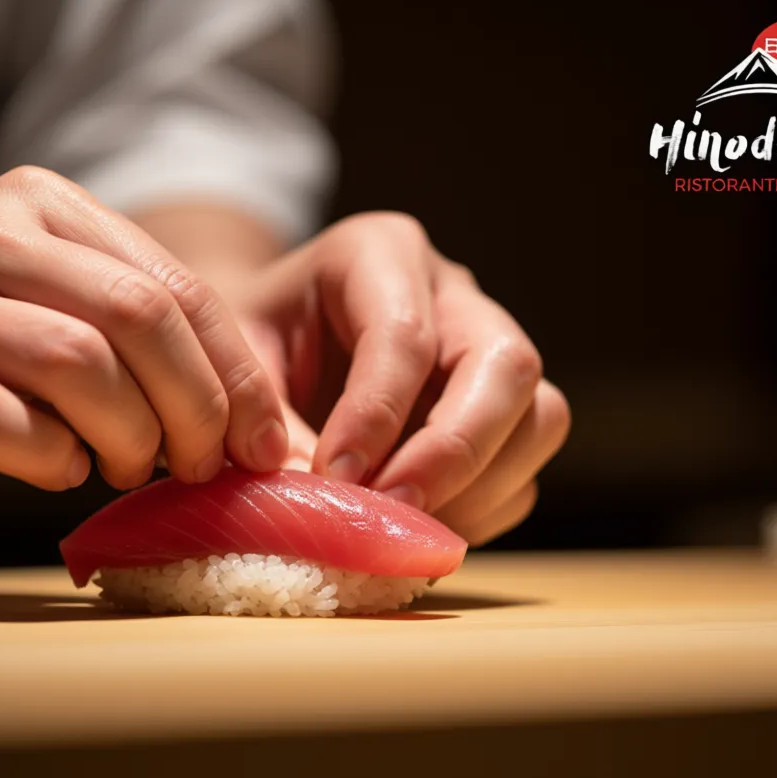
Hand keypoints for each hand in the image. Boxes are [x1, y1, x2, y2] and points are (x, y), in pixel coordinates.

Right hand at [0, 167, 287, 490]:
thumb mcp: (31, 293)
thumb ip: (124, 327)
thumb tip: (243, 417)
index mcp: (39, 205)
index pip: (176, 284)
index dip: (236, 371)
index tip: (264, 439)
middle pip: (142, 318)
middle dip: (199, 406)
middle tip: (207, 464)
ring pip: (81, 366)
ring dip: (131, 436)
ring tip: (129, 467)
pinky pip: (5, 422)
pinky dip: (53, 458)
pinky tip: (59, 469)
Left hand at [231, 212, 569, 544]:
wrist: (264, 343)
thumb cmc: (244, 344)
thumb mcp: (235, 365)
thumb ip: (266, 425)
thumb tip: (316, 506)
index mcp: (379, 253)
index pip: (405, 334)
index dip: (376, 415)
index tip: (335, 480)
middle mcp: (452, 293)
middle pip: (506, 364)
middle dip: (455, 450)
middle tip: (393, 509)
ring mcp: (488, 350)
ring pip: (541, 416)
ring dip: (481, 487)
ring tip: (402, 524)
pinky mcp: (503, 411)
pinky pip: (526, 469)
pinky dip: (481, 510)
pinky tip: (414, 524)